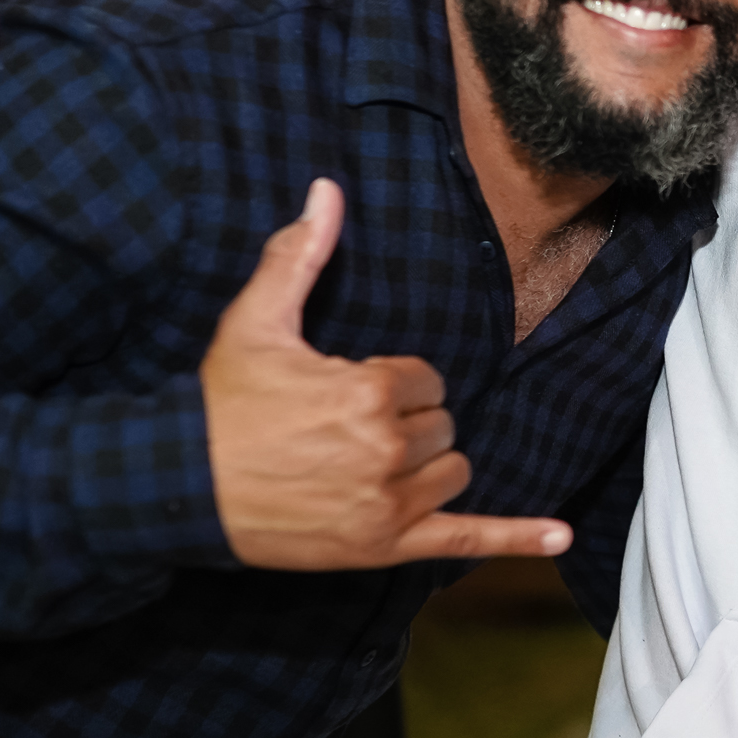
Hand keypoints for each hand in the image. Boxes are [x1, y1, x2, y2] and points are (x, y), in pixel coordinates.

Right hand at [202, 179, 573, 568]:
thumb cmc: (220, 404)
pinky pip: (465, 540)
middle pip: (442, 426)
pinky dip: (515, 537)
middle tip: (344, 429)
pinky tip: (557, 535)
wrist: (180, 485)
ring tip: (370, 463)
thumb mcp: (255, 321)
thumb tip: (327, 191)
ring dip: (427, 467)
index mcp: (368, 392)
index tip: (345, 392)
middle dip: (406, 423)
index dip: (392, 383)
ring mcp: (388, 505)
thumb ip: (301, 256)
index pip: (428, 380)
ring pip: (453, 473)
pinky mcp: (383, 546)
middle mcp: (387, 450)